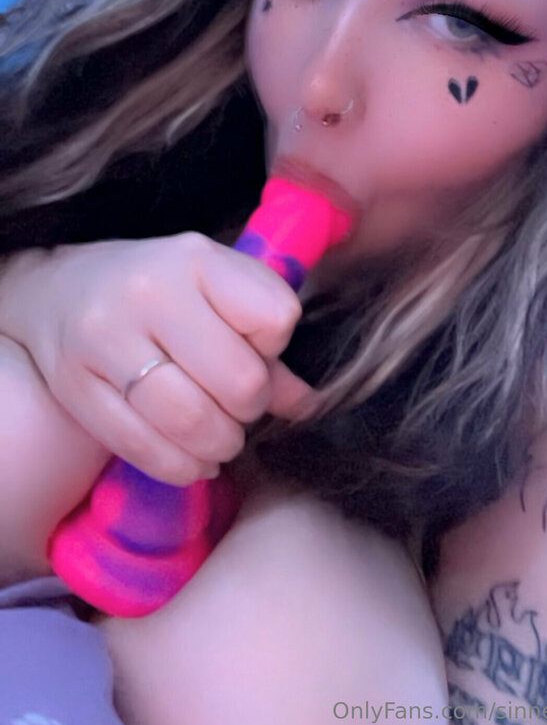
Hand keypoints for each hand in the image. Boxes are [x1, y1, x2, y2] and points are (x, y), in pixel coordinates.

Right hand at [0, 235, 311, 485]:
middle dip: (250, 406)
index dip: (274, 347)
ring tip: (219, 436)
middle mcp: (147, 291)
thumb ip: (266, 344)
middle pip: (240, 381)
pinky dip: (181, 466)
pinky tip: (191, 457)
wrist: (61, 291)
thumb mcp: (218, 290)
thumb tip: (308, 405)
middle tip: (239, 405)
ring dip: (221, 443)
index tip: (253, 347)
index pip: (276, 318)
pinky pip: (144, 449)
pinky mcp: (75, 385)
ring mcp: (105, 338)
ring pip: (192, 420)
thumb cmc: (160, 290)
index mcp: (195, 258)